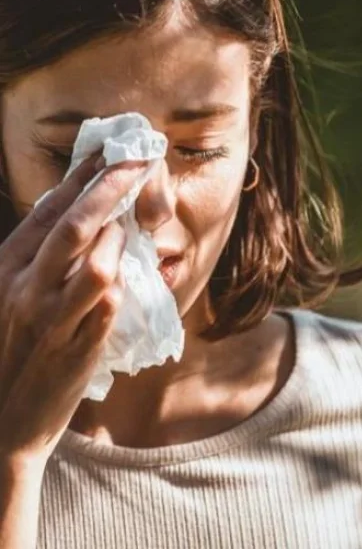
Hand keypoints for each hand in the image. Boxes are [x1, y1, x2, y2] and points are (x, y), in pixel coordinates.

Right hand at [0, 155, 148, 464]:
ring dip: (120, 240)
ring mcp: (53, 320)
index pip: (46, 210)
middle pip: (75, 226)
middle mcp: (25, 289)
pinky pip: (111, 304)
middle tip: (138, 160)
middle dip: (111, 186)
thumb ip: (37, 256)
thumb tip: (74, 208)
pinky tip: (127, 274)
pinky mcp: (79, 348)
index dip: (80, 177)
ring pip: (98, 265)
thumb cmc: (9, 348)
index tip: (107, 151)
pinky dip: (123, 282)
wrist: (1, 421)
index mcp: (5, 267)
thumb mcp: (8, 293)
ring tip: (127, 230)